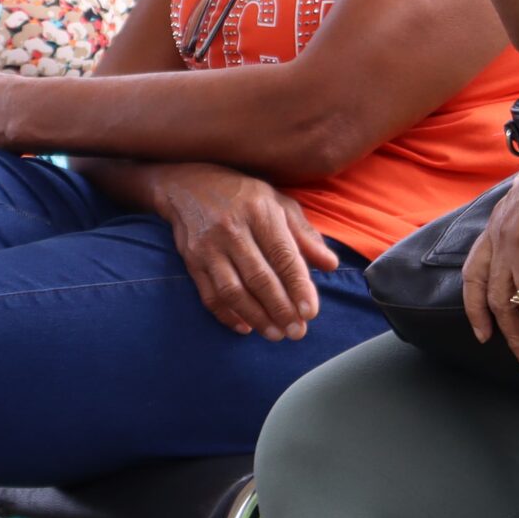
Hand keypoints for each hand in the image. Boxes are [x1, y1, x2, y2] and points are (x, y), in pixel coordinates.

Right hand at [150, 162, 338, 339]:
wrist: (188, 184)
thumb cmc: (243, 195)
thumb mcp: (279, 203)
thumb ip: (304, 235)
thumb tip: (330, 265)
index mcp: (260, 212)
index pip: (283, 255)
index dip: (298, 286)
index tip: (310, 311)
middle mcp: (233, 229)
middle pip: (259, 278)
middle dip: (280, 309)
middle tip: (297, 332)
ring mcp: (209, 247)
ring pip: (233, 291)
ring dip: (256, 317)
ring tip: (275, 334)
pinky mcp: (191, 261)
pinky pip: (209, 295)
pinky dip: (227, 315)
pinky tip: (245, 327)